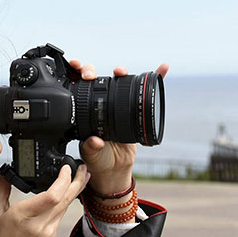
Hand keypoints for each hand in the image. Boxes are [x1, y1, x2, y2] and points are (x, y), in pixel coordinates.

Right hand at [0, 164, 90, 236]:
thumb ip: (1, 190)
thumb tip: (7, 171)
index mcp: (21, 216)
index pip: (52, 196)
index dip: (63, 179)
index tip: (64, 167)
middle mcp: (38, 225)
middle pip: (66, 199)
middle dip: (77, 180)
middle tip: (83, 166)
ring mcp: (47, 233)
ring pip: (66, 206)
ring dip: (74, 190)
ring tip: (80, 175)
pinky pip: (61, 215)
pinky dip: (65, 202)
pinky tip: (66, 193)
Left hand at [68, 60, 169, 193]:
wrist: (115, 168)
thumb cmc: (98, 159)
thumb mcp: (91, 154)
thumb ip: (90, 148)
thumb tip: (94, 140)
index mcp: (85, 111)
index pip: (79, 89)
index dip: (77, 76)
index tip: (76, 68)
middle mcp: (99, 104)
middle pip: (96, 80)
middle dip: (91, 70)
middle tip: (90, 74)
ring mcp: (116, 105)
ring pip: (117, 82)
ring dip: (120, 71)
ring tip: (120, 70)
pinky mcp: (134, 110)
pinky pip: (145, 93)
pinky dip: (155, 79)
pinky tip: (161, 69)